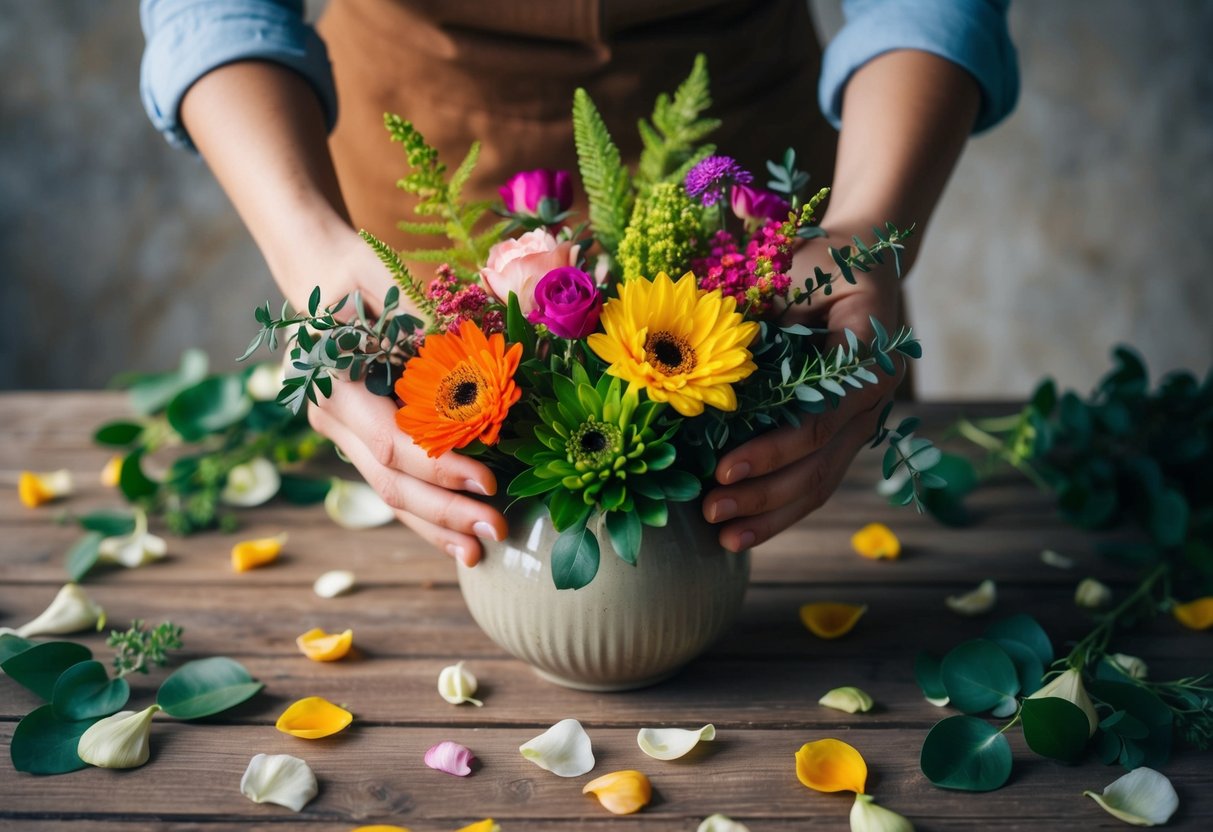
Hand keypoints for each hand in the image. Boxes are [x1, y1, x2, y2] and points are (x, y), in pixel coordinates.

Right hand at [298, 231, 507, 566]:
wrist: (312, 273)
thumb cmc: (351, 271)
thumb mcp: (381, 279)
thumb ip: (418, 320)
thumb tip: (471, 367)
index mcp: (331, 384)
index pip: (393, 442)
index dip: (441, 467)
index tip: (489, 483)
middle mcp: (330, 418)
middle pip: (390, 481)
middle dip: (444, 513)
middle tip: (495, 531)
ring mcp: (341, 433)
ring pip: (388, 493)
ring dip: (434, 526)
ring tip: (477, 552)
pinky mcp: (359, 437)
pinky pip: (392, 481)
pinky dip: (425, 510)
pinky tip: (456, 536)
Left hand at [701, 225, 906, 550]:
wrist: (862, 259)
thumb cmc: (822, 257)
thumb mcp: (796, 268)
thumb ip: (764, 310)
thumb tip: (696, 354)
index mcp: (869, 355)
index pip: (821, 418)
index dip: (773, 449)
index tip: (723, 470)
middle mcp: (873, 397)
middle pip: (821, 463)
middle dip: (764, 494)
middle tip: (711, 512)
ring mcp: (862, 420)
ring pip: (821, 481)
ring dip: (772, 514)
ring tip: (725, 537)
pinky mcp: (844, 432)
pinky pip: (817, 477)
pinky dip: (781, 506)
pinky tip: (746, 530)